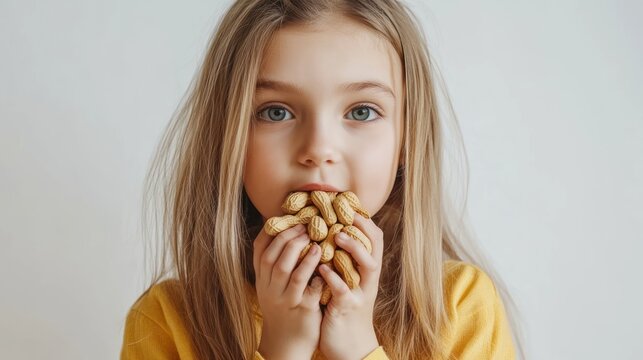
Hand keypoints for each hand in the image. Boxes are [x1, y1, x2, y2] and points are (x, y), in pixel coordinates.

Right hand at [253, 223, 323, 359]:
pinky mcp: (300, 308)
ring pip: (286, 269)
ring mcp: (283, 299)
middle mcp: (269, 288)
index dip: (271, 232)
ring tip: (313, 239)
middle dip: (287, 237)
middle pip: (272, 256)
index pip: (259, 250)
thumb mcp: (273, 288)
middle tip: (304, 225)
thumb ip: (278, 266)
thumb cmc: (284, 311)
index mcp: (262, 280)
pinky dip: (313, 270)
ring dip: (299, 250)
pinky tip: (322, 260)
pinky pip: (305, 287)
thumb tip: (288, 235)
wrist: (286, 346)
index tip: (284, 217)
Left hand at [317, 214, 382, 359]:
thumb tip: (330, 233)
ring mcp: (361, 293)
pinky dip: (334, 278)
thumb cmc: (344, 310)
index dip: (364, 220)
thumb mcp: (348, 283)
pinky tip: (321, 268)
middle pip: (375, 247)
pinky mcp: (348, 309)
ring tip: (337, 236)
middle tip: (344, 214)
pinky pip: (344, 291)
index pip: (374, 239)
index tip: (349, 203)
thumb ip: (343, 262)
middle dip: (362, 228)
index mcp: (367, 271)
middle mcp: (368, 279)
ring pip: (368, 266)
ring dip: (354, 248)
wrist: (351, 348)